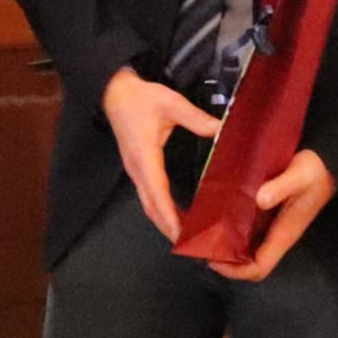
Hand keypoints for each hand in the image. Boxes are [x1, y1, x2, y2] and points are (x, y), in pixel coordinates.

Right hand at [100, 67, 220, 241]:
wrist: (113, 91)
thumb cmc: (140, 98)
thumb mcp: (170, 103)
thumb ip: (196, 118)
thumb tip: (223, 131)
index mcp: (145, 157)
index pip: (157, 193)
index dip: (169, 216)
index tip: (182, 236)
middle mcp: (137, 169)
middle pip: (151, 207)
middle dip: (169, 228)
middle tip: (192, 246)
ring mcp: (135, 171)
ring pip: (149, 205)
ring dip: (165, 222)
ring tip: (188, 237)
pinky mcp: (137, 169)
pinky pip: (149, 196)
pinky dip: (162, 211)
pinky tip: (178, 216)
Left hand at [209, 149, 337, 281]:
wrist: (328, 161)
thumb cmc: (315, 170)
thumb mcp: (299, 174)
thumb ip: (281, 186)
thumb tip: (260, 199)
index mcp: (285, 233)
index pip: (260, 266)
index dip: (236, 271)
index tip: (212, 259)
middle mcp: (279, 235)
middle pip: (251, 263)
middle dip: (227, 262)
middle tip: (202, 247)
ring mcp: (275, 226)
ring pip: (249, 250)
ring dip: (228, 248)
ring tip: (205, 235)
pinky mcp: (272, 215)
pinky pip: (249, 233)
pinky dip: (233, 232)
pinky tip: (219, 219)